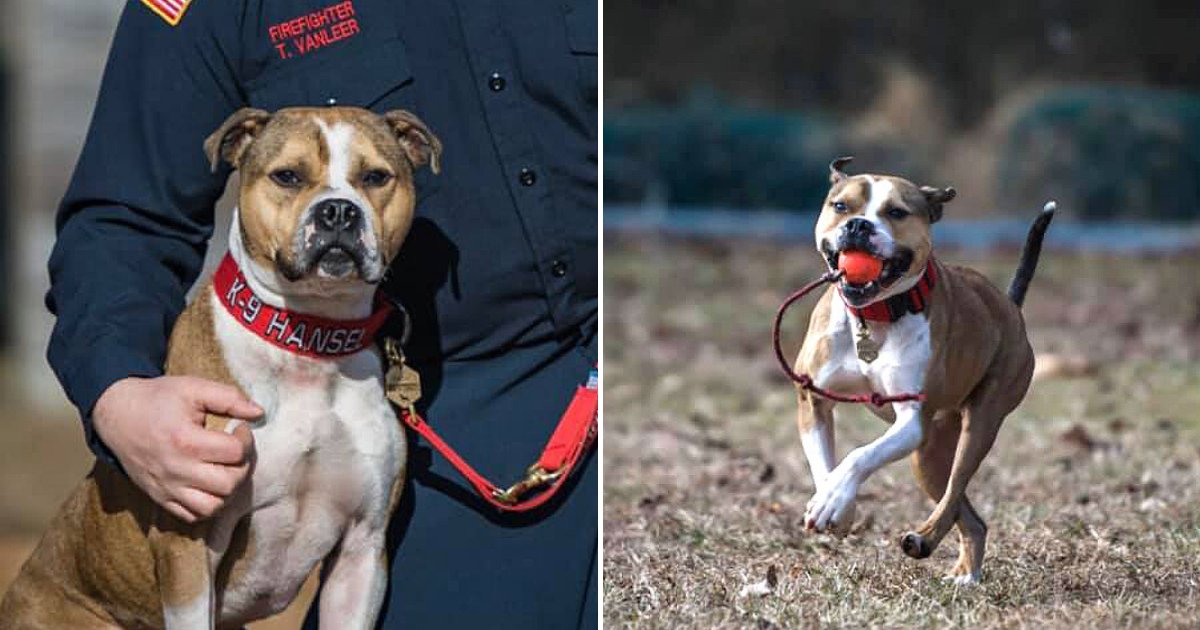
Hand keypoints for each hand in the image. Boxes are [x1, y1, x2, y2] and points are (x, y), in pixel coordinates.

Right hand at [93, 376, 261, 522]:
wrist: (117, 415)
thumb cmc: (158, 399)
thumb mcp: (193, 388)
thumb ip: (229, 398)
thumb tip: (259, 413)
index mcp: (186, 441)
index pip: (235, 452)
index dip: (246, 439)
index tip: (239, 428)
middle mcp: (176, 470)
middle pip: (228, 484)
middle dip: (241, 466)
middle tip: (235, 450)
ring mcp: (167, 488)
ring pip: (212, 507)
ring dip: (227, 490)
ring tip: (224, 470)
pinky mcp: (160, 498)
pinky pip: (191, 517)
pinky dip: (207, 506)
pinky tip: (209, 485)